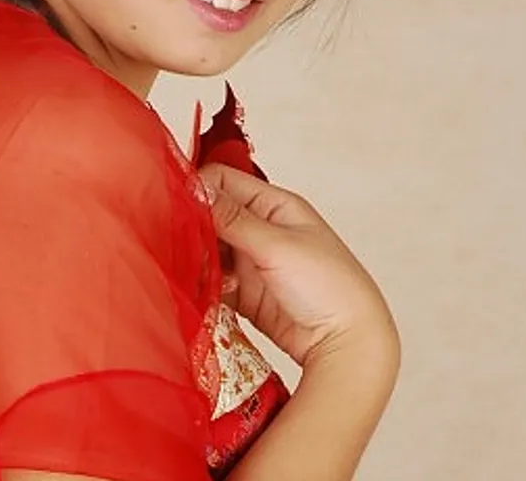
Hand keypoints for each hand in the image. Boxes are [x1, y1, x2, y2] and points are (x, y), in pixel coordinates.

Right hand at [199, 163, 398, 368]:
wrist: (347, 344)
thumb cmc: (328, 286)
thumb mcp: (277, 245)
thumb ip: (232, 218)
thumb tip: (195, 187)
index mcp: (274, 205)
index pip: (223, 181)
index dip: (198, 190)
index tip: (178, 209)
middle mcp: (260, 228)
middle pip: (210, 216)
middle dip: (194, 230)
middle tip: (186, 247)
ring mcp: (251, 261)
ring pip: (207, 250)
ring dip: (199, 260)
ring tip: (201, 274)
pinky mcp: (243, 292)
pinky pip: (211, 281)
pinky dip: (204, 285)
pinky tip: (210, 294)